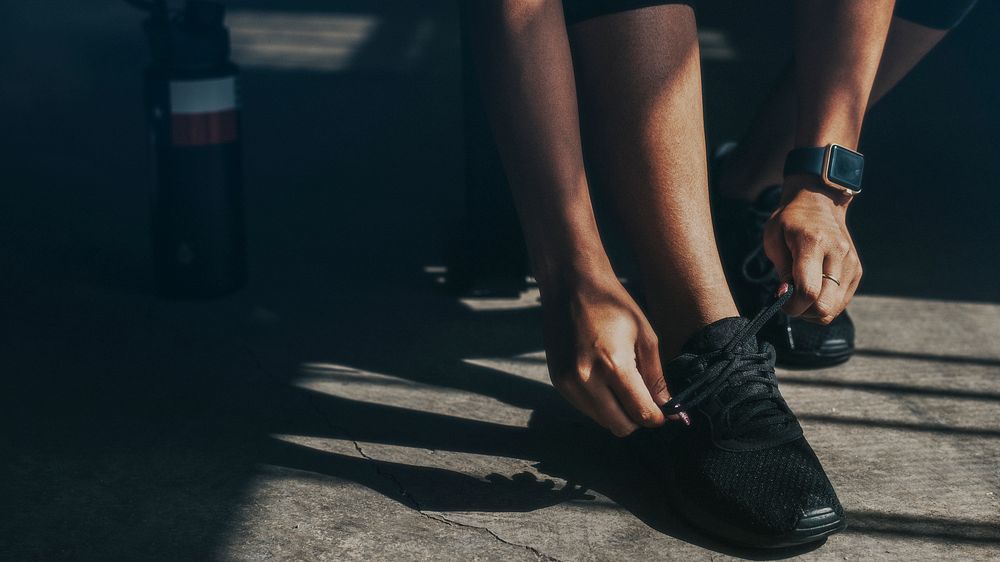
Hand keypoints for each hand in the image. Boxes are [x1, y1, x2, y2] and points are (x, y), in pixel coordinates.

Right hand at [541, 276, 668, 436]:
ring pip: (603, 421)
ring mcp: (568, 383)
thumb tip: (676, 413)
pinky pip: (586, 409)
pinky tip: (603, 378)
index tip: (665, 409)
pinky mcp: (557, 382)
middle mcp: (586, 380)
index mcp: (613, 365)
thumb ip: (658, 379)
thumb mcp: (646, 338)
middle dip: (638, 418)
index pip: (642, 413)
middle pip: (621, 426)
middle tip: (645, 398)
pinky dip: (600, 403)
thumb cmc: (613, 306)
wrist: (571, 286)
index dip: (659, 416)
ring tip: (623, 383)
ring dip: (618, 412)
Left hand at [763, 179, 862, 323]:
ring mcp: (851, 264)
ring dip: (812, 311)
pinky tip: (813, 291)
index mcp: (814, 243)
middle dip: (802, 311)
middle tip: (789, 300)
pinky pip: (840, 304)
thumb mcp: (774, 239)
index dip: (792, 305)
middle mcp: (838, 255)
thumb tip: (785, 297)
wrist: (820, 203)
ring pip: (833, 309)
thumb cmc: (790, 221)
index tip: (780, 301)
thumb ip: (781, 270)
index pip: (808, 291)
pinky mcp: (857, 272)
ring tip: (800, 295)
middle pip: (824, 305)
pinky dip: (824, 305)